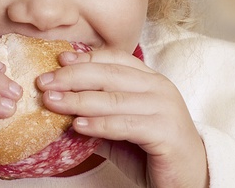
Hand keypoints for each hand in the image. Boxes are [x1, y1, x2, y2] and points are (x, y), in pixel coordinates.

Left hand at [38, 49, 207, 187]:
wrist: (190, 178)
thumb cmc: (151, 150)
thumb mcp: (119, 126)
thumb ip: (96, 113)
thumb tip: (58, 102)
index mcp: (149, 79)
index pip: (113, 58)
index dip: (84, 58)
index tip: (57, 60)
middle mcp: (159, 87)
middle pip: (109, 74)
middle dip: (72, 77)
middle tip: (44, 83)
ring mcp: (165, 108)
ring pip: (113, 99)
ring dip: (78, 100)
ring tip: (52, 102)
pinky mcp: (166, 132)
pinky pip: (125, 125)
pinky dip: (99, 124)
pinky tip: (78, 126)